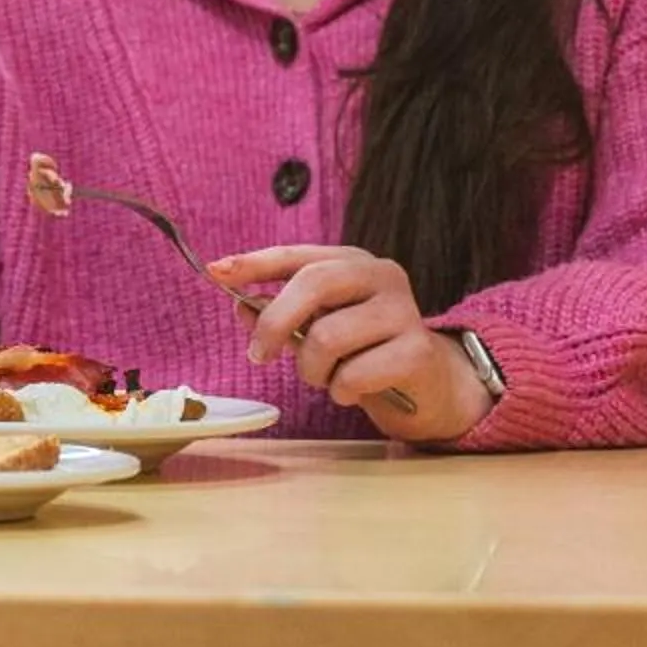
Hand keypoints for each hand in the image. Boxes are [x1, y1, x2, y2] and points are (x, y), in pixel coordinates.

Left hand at [210, 243, 492, 442]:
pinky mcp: (418, 349)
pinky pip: (354, 373)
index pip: (298, 256)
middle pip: (312, 284)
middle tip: (259, 355)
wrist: (431, 386)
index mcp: (353, 263)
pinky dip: (342, 390)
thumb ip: (282, 315)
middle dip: (274, 323)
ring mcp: (404, 310)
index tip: (215, 271)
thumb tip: (238, 304)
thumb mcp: (319, 328)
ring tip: (327, 378)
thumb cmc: (366, 351)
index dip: (255, 262)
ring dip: (313, 370)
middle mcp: (381, 275)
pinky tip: (353, 391)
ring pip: (327, 337)